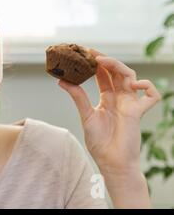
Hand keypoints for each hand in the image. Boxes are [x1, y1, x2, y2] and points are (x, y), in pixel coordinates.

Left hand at [57, 49, 161, 207]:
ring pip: (131, 77)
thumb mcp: (86, 115)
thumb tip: (61, 80)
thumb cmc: (99, 142)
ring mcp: (130, 103)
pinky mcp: (138, 112)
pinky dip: (147, 86)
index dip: (97, 63)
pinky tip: (133, 84)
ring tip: (103, 62)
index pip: (103, 75)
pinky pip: (152, 95)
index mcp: (107, 98)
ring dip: (119, 66)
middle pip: (116, 72)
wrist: (110, 161)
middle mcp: (120, 98)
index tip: (86, 53)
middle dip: (106, 60)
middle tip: (92, 52)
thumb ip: (78, 97)